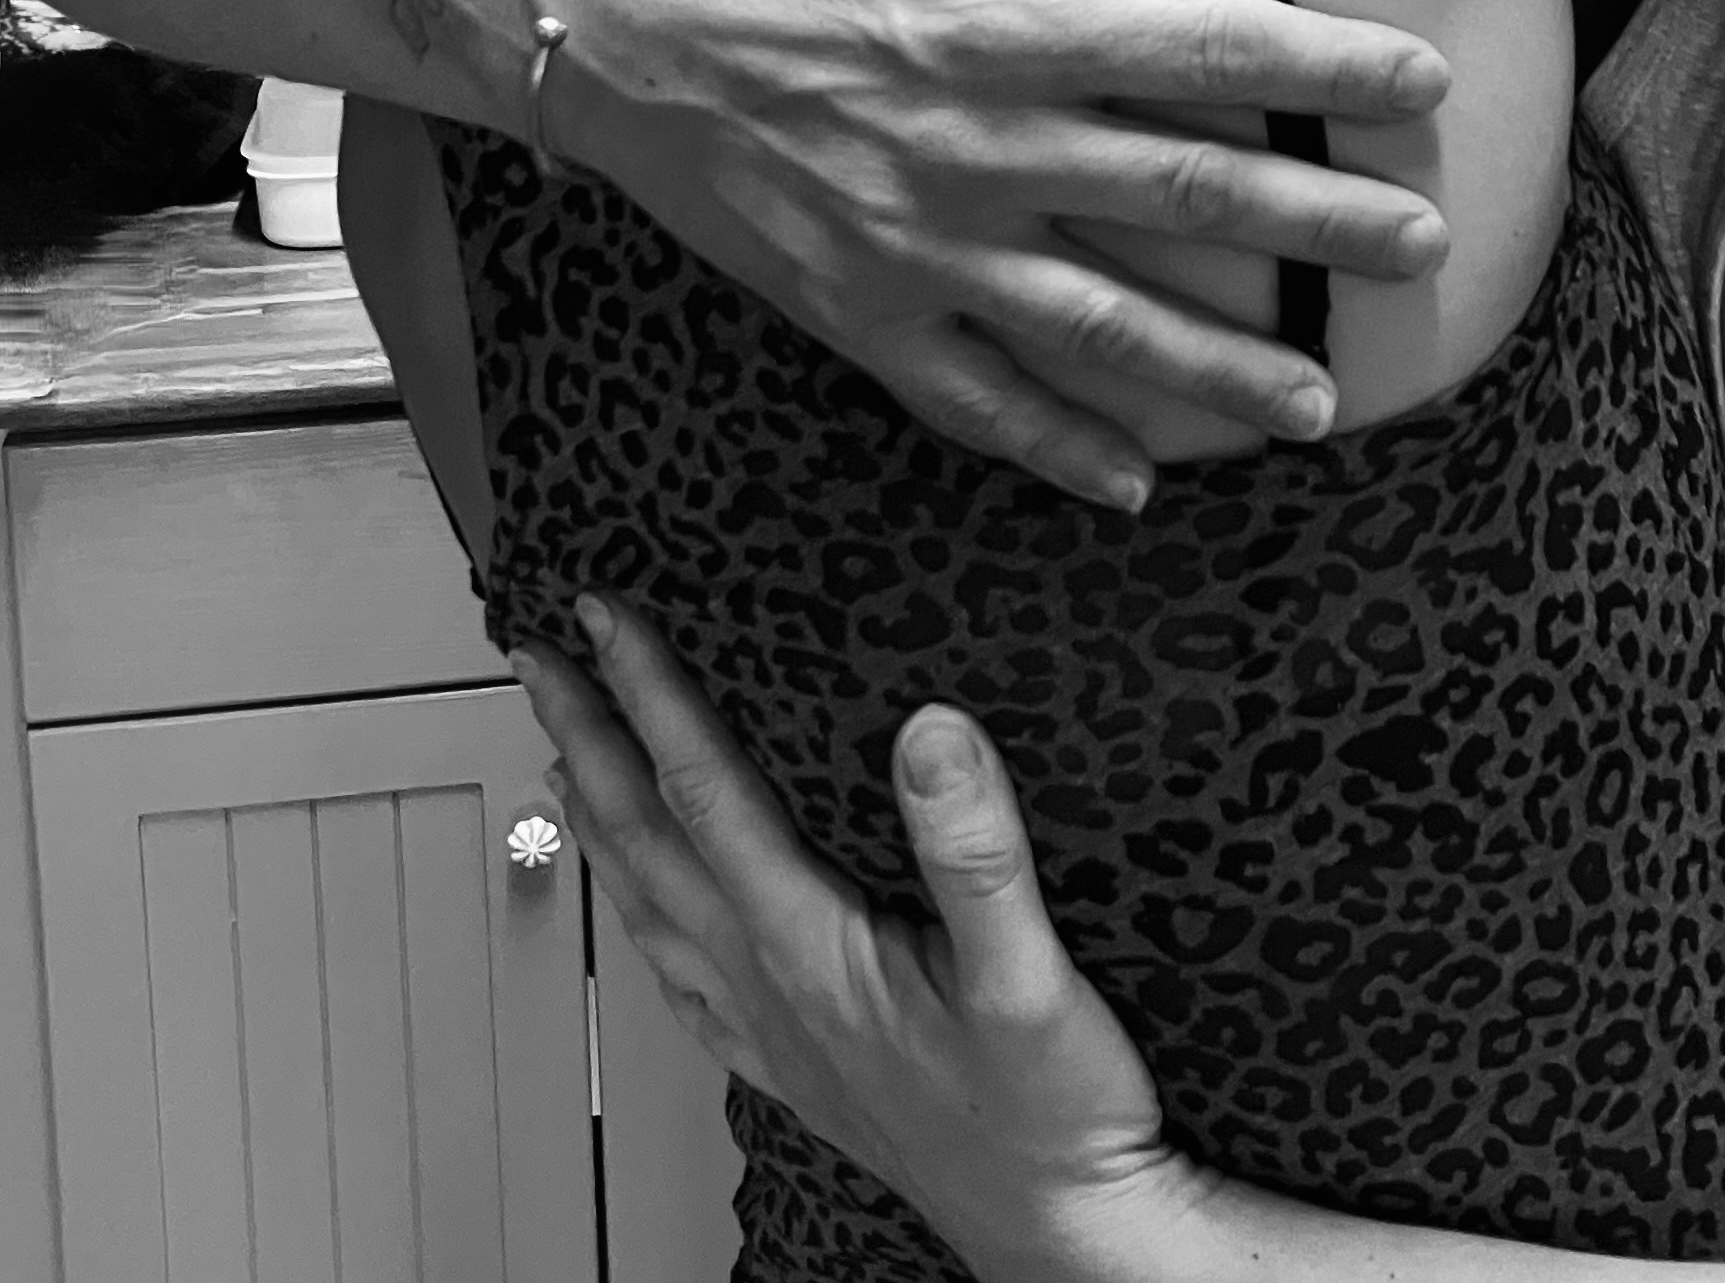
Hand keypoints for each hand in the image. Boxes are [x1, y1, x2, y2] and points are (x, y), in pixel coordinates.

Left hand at [518, 599, 1211, 1282]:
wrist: (1068, 1236)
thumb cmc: (1052, 1117)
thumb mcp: (1035, 979)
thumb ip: (978, 854)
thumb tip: (930, 732)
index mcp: (812, 944)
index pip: (706, 791)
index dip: (649, 693)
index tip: (605, 617)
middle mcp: (772, 982)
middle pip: (648, 839)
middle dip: (586, 738)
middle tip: (542, 660)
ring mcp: (775, 1030)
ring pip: (650, 906)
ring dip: (598, 820)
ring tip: (563, 761)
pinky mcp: (800, 1067)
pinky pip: (686, 984)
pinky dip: (644, 927)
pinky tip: (645, 919)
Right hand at [552, 0, 1449, 509]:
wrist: (600, 19)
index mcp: (1004, 19)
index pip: (1207, 45)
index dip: (1326, 63)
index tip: (1423, 80)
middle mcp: (980, 145)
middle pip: (1187, 192)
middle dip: (1320, 220)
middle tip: (1423, 245)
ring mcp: (921, 245)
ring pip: (1102, 325)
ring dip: (1219, 368)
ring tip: (1316, 403)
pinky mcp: (861, 311)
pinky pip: (975, 398)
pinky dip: (1056, 447)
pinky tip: (1132, 484)